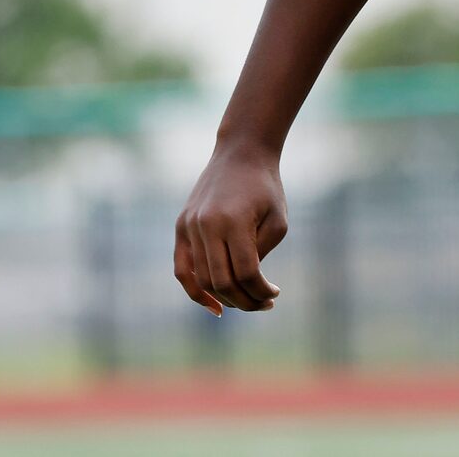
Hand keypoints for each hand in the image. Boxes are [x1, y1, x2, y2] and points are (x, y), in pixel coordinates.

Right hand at [173, 139, 287, 315]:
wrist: (241, 153)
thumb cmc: (265, 188)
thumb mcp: (277, 220)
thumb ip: (261, 253)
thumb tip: (247, 283)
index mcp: (234, 221)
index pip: (247, 272)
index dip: (261, 291)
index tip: (275, 294)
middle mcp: (206, 225)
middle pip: (222, 282)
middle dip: (245, 300)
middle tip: (264, 304)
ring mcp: (189, 226)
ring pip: (201, 279)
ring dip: (224, 298)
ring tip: (244, 302)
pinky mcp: (181, 227)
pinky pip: (182, 268)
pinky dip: (195, 290)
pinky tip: (214, 305)